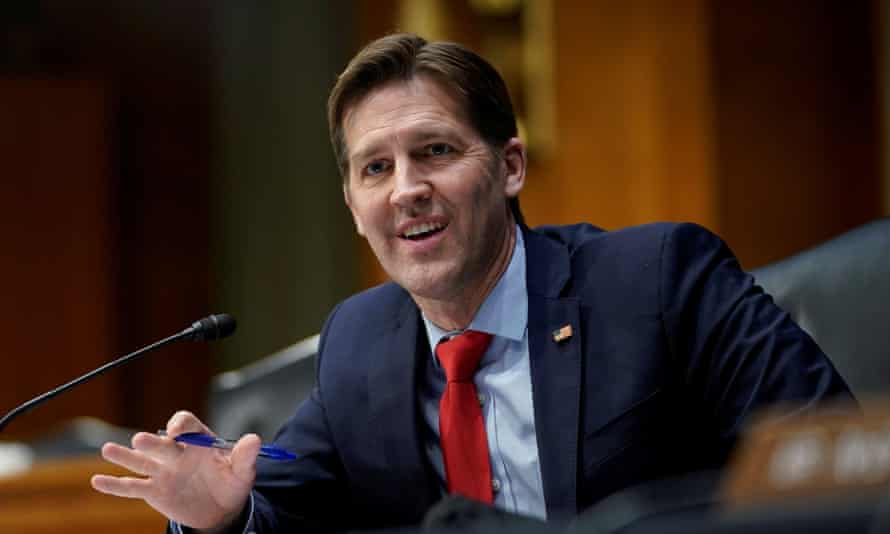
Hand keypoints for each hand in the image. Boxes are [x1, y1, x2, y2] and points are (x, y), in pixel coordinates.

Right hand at [91, 411, 260, 531]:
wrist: (221, 508)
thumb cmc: (231, 482)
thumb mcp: (243, 470)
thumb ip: (246, 455)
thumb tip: (255, 439)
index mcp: (197, 440)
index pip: (186, 424)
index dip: (181, 426)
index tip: (177, 433)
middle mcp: (176, 452)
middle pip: (161, 443)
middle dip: (152, 442)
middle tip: (142, 440)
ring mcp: (162, 471)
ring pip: (140, 461)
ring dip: (125, 456)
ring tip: (108, 450)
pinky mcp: (152, 490)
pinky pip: (131, 487)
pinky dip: (114, 485)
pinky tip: (97, 480)